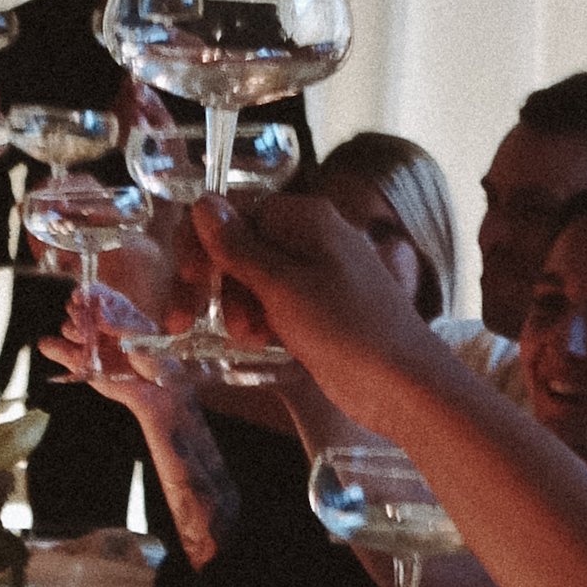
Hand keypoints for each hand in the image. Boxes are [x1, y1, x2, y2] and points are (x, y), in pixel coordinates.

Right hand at [41, 280, 159, 401]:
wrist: (154, 389)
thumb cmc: (155, 357)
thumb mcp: (143, 338)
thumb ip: (121, 324)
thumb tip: (100, 311)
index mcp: (116, 309)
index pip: (96, 293)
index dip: (87, 292)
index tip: (80, 296)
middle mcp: (99, 322)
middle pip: (76, 307)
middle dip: (78, 315)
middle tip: (89, 329)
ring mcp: (88, 341)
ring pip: (67, 328)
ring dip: (73, 333)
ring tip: (86, 344)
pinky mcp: (79, 361)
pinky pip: (58, 350)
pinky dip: (53, 348)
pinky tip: (52, 346)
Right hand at [190, 188, 433, 420]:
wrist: (402, 384)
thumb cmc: (346, 328)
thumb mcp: (282, 286)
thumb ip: (238, 246)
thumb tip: (203, 202)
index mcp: (306, 219)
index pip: (234, 211)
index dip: (202, 242)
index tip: (185, 278)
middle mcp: (310, 238)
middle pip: (238, 245)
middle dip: (213, 282)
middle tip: (184, 321)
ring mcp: (315, 274)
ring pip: (250, 278)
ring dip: (235, 306)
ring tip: (248, 337)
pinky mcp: (316, 308)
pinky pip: (270, 302)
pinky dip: (258, 319)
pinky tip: (261, 341)